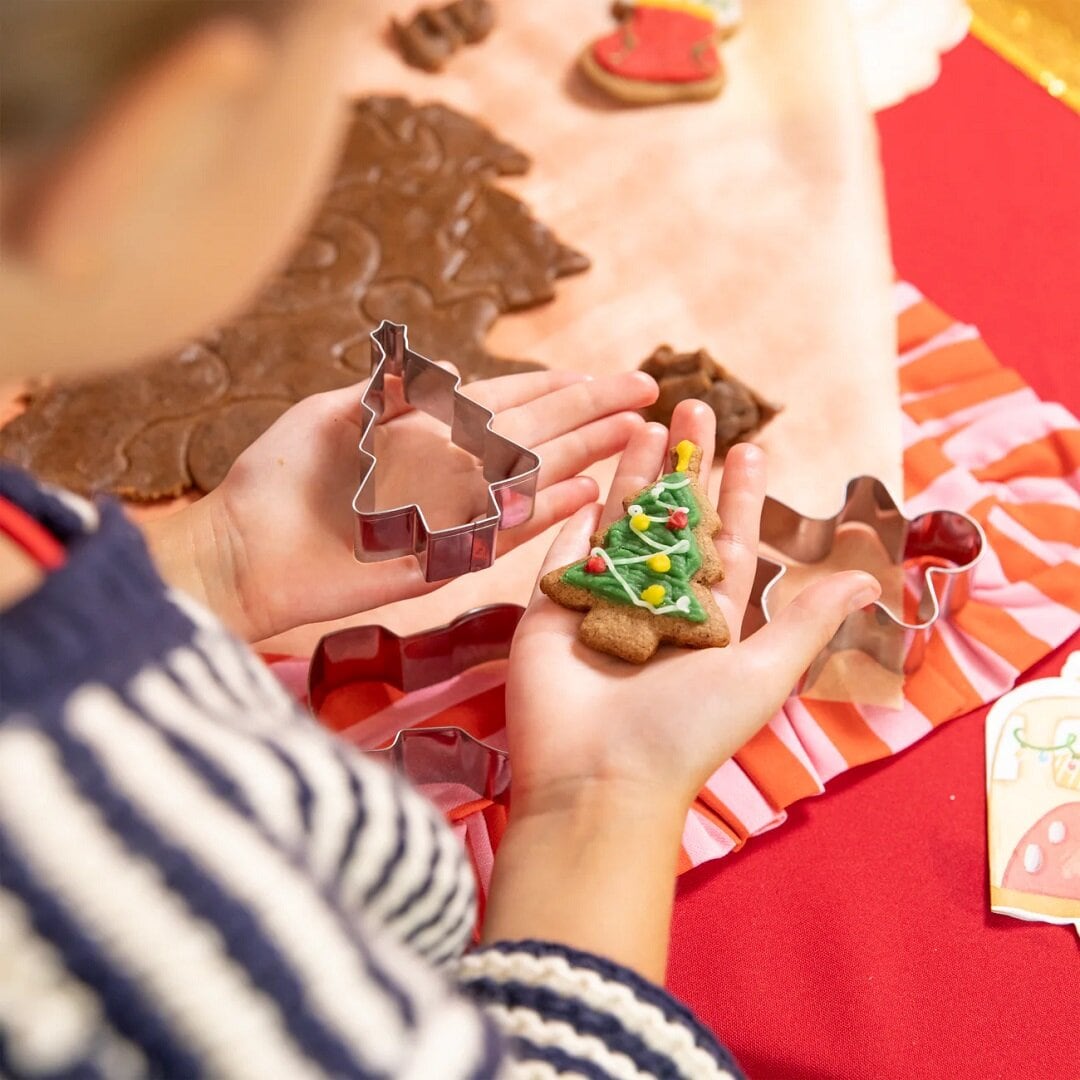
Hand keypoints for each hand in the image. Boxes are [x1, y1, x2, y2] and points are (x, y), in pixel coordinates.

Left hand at [145, 369, 655, 640]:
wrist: (243, 552)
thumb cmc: (280, 477)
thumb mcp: (333, 415)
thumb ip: (395, 393)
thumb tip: (458, 373)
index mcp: (425, 433)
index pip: (504, 403)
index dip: (554, 388)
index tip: (601, 378)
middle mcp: (448, 473)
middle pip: (533, 435)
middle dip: (590, 412)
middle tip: (646, 394)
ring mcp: (450, 515)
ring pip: (530, 477)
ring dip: (584, 453)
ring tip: (635, 433)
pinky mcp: (442, 559)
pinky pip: (502, 532)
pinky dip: (544, 511)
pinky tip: (587, 491)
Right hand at [482, 402, 879, 978]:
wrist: (596, 778)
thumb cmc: (686, 731)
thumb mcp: (759, 672)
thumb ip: (804, 620)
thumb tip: (864, 578)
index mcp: (707, 621)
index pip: (727, 544)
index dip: (740, 496)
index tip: (752, 449)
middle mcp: (657, 606)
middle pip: (674, 520)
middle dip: (688, 465)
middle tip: (698, 408)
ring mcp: (603, 603)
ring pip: (622, 522)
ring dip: (638, 472)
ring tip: (650, 421)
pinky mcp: (552, 607)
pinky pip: (567, 547)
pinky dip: (579, 508)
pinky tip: (592, 467)